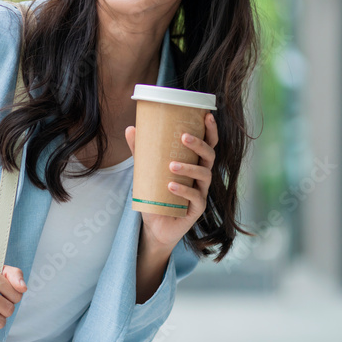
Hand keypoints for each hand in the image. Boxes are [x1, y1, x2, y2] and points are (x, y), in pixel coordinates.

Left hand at [124, 111, 217, 249]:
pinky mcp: (197, 209)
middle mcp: (201, 176)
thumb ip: (140, 151)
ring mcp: (201, 192)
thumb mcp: (146, 171)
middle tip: (183, 137)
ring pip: (204, 175)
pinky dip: (183, 190)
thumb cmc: (156, 194)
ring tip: (171, 165)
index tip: (206, 116)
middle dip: (199, 145)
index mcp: (194, 163)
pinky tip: (170, 186)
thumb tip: (131, 128)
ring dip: (189, 168)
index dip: (211, 131)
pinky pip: (195, 198)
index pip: (208, 145)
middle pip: (209, 157)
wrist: (155, 226)